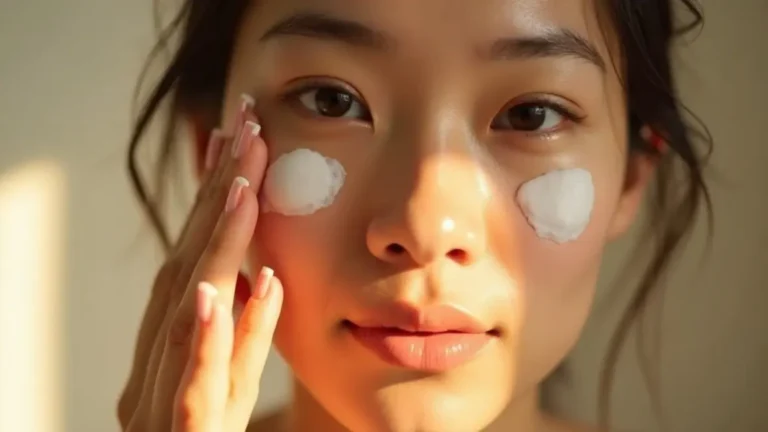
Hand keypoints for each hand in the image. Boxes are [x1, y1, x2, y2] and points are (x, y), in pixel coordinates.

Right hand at [118, 96, 282, 430]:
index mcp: (171, 354)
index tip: (241, 147)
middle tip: (248, 131)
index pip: (195, 265)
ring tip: (240, 188)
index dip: (215, 205)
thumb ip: (242, 340)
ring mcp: (161, 403)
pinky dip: (204, 338)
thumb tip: (263, 278)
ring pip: (185, 316)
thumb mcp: (226, 389)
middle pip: (188, 270)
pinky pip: (193, 388)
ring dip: (211, 249)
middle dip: (217, 200)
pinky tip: (214, 292)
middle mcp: (155, 367)